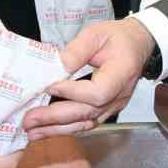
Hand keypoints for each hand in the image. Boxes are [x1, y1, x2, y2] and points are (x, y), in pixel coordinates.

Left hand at [21, 17, 152, 138]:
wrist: (137, 45)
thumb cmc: (118, 37)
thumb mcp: (96, 34)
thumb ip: (77, 50)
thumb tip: (56, 66)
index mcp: (122, 73)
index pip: (97, 92)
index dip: (72, 92)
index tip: (49, 87)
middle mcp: (120, 95)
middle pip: (87, 112)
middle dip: (55, 117)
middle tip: (29, 120)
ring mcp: (114, 106)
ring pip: (85, 123)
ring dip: (57, 129)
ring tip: (33, 133)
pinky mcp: (107, 110)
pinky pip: (86, 123)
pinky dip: (66, 128)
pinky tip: (48, 131)